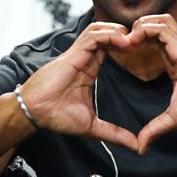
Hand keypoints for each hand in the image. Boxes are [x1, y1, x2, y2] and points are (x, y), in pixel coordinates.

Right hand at [19, 23, 138, 150]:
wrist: (35, 113)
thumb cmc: (57, 117)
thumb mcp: (93, 127)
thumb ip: (114, 134)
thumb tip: (136, 146)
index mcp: (89, 70)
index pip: (110, 48)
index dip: (125, 46)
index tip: (141, 52)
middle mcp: (84, 58)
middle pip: (106, 33)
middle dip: (125, 34)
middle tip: (141, 42)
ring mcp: (78, 54)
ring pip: (99, 29)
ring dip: (117, 31)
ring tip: (132, 40)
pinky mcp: (73, 53)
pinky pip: (92, 36)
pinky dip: (108, 34)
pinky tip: (122, 41)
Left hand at [128, 14, 176, 153]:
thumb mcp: (173, 118)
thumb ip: (155, 128)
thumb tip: (141, 147)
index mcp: (172, 60)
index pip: (151, 39)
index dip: (135, 41)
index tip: (121, 52)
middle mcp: (175, 49)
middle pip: (152, 23)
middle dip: (134, 29)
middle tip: (120, 44)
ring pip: (157, 20)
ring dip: (139, 26)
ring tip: (127, 41)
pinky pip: (160, 27)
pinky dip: (145, 30)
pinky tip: (134, 42)